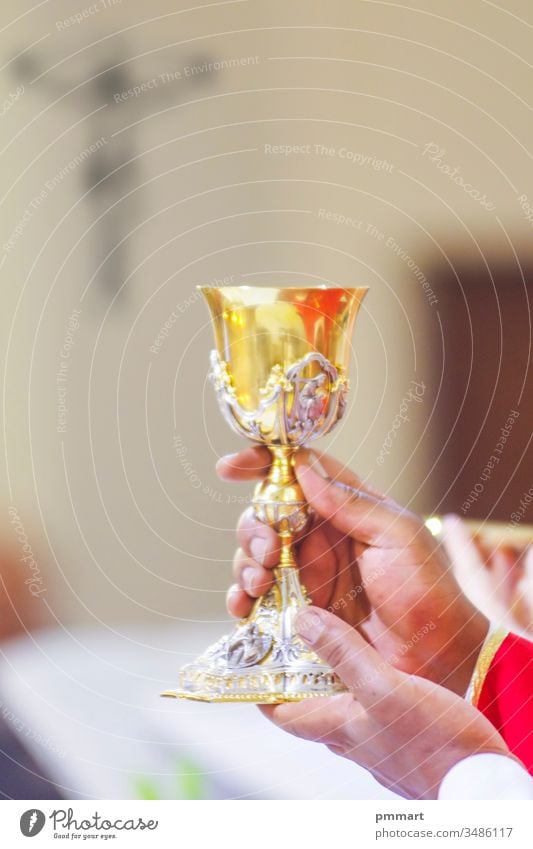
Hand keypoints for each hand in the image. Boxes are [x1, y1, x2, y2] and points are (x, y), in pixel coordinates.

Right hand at [217, 447, 487, 694]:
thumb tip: (303, 467)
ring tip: (260, 584)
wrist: (439, 658)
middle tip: (268, 553)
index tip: (230, 469)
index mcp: (347, 508)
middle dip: (254, 529)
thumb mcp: (398, 536)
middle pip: (266, 516)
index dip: (262, 464)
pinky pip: (257, 600)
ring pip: (256, 556)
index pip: (298, 472)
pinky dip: (241, 600)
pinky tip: (243, 608)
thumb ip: (350, 503)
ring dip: (246, 564)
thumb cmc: (429, 591)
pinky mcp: (298, 613)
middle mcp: (321, 538)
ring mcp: (307, 576)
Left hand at [260, 605, 509, 798]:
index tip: (251, 647)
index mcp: (332, 724)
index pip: (276, 706)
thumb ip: (342, 653)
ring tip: (329, 628)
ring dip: (326, 664)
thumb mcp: (384, 688)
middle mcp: (346, 732)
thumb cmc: (432, 743)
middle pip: (304, 697)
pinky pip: (364, 697)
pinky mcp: (396, 729)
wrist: (481, 779)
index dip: (258, 679)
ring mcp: (371, 733)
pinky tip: (372, 651)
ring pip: (335, 695)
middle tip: (292, 624)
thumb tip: (301, 620)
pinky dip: (357, 672)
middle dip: (293, 664)